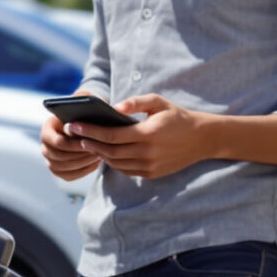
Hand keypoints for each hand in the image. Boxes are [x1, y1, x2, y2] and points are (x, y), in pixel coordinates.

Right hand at [41, 110, 102, 180]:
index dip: (74, 144)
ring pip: (64, 167)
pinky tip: (95, 163)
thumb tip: (86, 124)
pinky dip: (83, 171)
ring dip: (83, 162)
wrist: (83, 126)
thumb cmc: (83, 114)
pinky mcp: (59, 171)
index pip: (57, 142)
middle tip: (97, 151)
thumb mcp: (83, 107)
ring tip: (98, 155)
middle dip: (80, 155)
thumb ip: (86, 109)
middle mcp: (45, 146)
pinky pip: (69, 176)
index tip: (89, 143)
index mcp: (47, 130)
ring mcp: (50, 160)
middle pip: (60, 156)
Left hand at [62, 94, 212, 179]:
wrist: (202, 139)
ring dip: (100, 154)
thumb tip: (113, 108)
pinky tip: (106, 153)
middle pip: (110, 151)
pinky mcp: (152, 174)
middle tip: (74, 135)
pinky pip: (126, 170)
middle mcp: (147, 152)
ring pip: (116, 163)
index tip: (74, 125)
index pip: (111, 135)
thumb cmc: (177, 116)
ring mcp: (149, 166)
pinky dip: (113, 163)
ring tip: (87, 143)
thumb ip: (135, 102)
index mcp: (147, 133)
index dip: (90, 131)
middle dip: (89, 143)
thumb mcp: (158, 102)